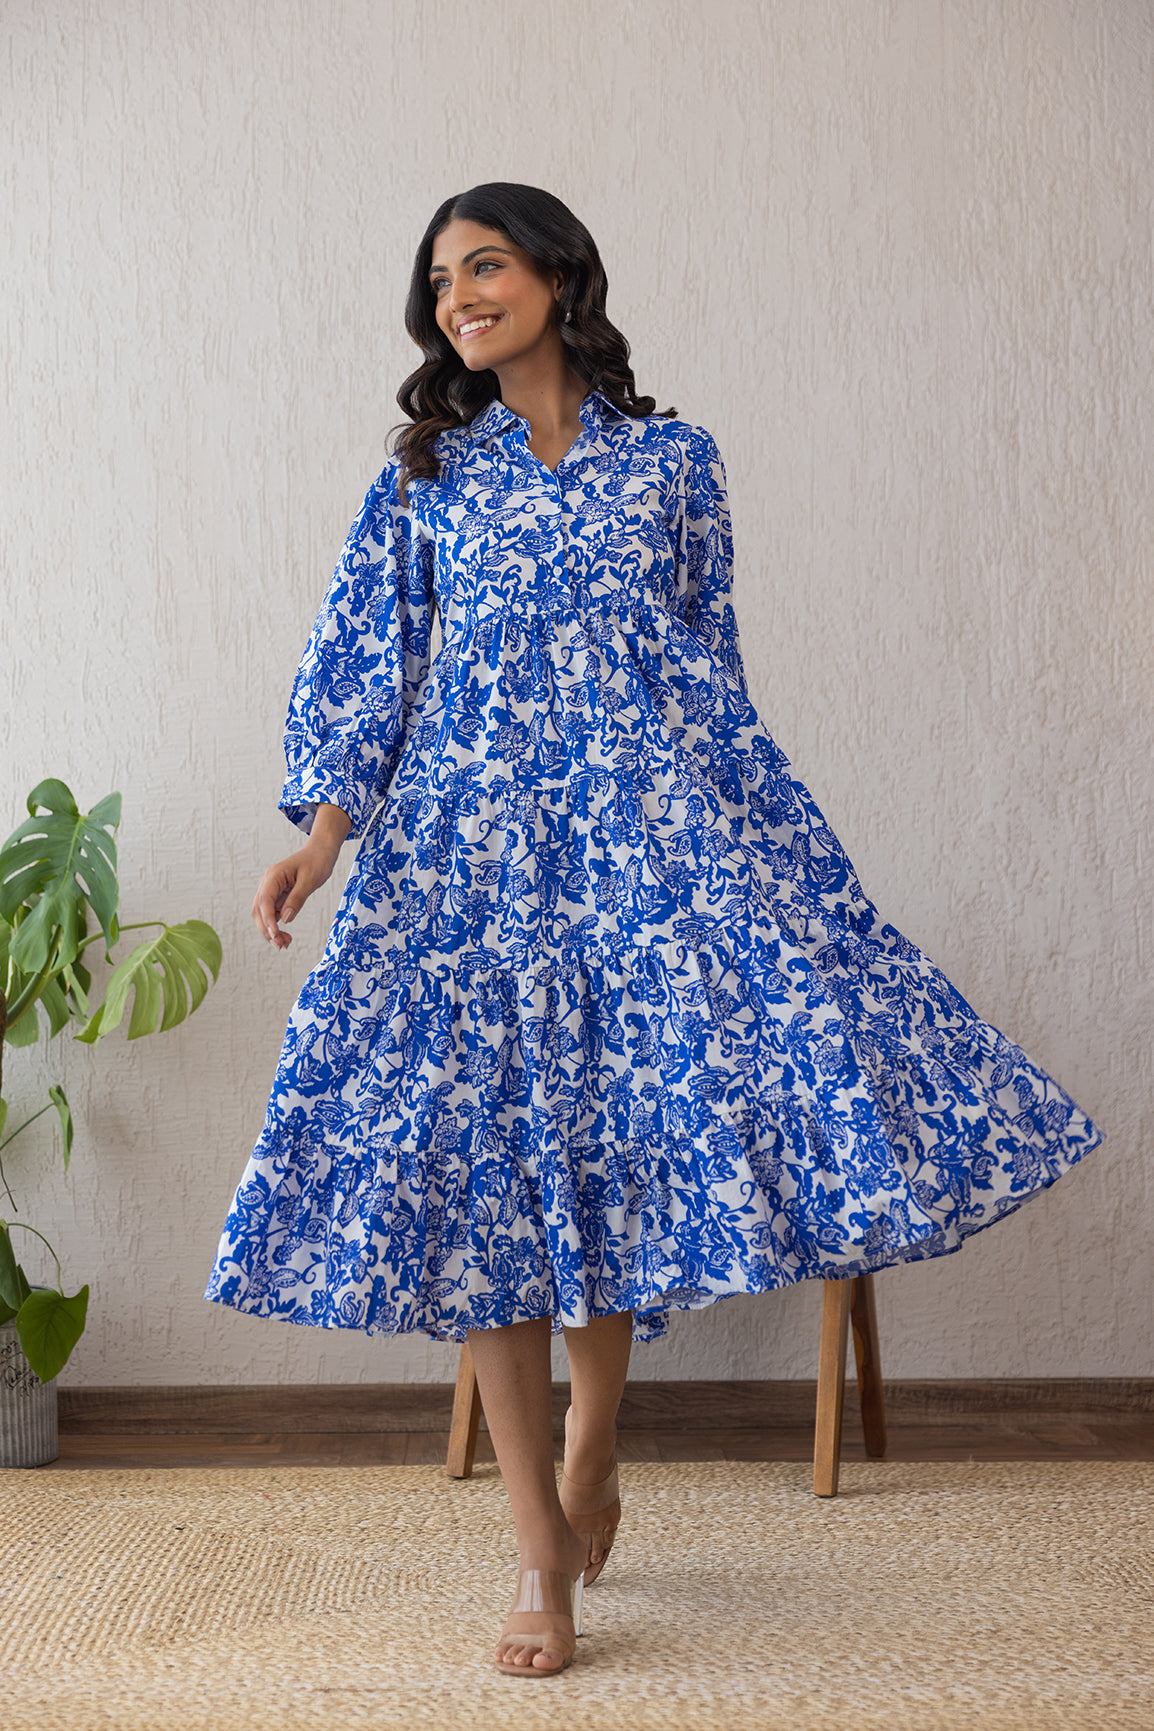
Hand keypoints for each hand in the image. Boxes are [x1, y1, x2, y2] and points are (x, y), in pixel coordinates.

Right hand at [252, 806, 351, 949]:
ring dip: (271, 930)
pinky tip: (285, 935)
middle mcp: (268, 883)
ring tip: (285, 943)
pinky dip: (276, 925)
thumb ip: (297, 899)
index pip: (264, 902)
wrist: (321, 851)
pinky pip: (272, 912)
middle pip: (259, 910)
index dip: (268, 921)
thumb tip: (285, 919)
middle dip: (267, 929)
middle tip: (280, 946)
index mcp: (273, 876)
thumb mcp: (310, 881)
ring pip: (264, 914)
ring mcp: (272, 889)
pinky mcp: (278, 895)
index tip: (275, 936)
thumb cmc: (317, 861)